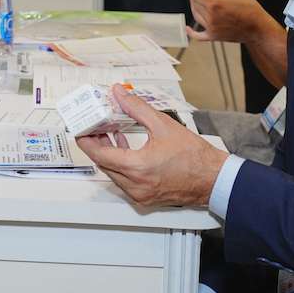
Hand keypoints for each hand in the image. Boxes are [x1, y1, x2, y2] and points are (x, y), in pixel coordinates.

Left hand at [76, 85, 227, 206]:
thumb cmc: (195, 157)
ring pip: (112, 173)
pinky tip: (123, 147)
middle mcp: (135, 185)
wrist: (214, 179)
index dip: (85, 140)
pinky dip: (120, 164)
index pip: (99, 154)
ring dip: (108, 154)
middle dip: (96, 144)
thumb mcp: (163, 125)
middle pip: (103, 163)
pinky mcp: (145, 198)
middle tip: (93, 126)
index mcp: (137, 168)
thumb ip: (136, 108)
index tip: (79, 129)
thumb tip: (119, 94)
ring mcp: (139, 194)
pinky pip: (124, 180)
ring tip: (107, 132)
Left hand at [186, 0, 272, 43]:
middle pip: (194, 3)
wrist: (258, 28)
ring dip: (194, 7)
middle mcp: (210, 16)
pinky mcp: (213, 36)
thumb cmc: (251, 10)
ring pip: (195, 15)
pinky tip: (188, 28)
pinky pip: (198, 35)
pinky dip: (191, 32)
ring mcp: (211, 28)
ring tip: (198, 1)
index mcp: (214, 4)